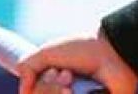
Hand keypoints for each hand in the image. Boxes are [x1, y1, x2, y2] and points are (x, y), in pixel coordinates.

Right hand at [17, 31, 137, 93]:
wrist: (113, 51)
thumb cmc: (83, 49)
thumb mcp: (48, 52)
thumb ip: (27, 67)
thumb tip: (24, 92)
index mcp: (57, 84)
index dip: (41, 88)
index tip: (53, 72)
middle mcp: (67, 93)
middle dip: (50, 89)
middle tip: (67, 75)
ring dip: (58, 93)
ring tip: (73, 82)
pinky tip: (85, 92)